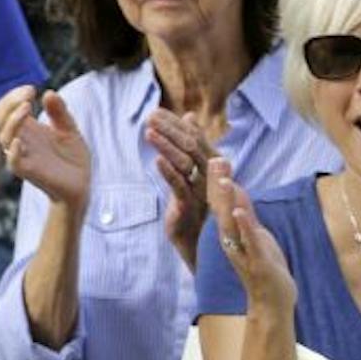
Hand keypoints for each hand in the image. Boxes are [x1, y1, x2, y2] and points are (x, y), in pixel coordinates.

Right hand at [0, 84, 90, 210]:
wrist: (81, 186)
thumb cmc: (72, 158)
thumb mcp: (69, 129)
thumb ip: (59, 112)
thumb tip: (48, 92)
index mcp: (27, 129)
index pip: (7, 108)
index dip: (14, 96)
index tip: (32, 89)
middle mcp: (21, 140)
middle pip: (0, 118)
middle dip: (10, 102)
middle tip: (29, 94)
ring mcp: (23, 155)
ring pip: (4, 136)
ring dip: (13, 120)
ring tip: (27, 108)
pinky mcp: (29, 172)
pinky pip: (13, 162)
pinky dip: (12, 151)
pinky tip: (19, 141)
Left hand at [145, 109, 212, 269]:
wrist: (202, 248)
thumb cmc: (196, 208)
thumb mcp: (192, 175)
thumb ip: (191, 147)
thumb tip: (189, 116)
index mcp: (211, 167)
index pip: (194, 139)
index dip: (176, 124)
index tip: (155, 111)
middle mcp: (211, 176)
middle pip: (191, 147)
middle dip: (171, 130)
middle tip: (150, 116)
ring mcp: (202, 192)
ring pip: (186, 164)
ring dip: (167, 146)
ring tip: (149, 132)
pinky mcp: (191, 208)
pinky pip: (181, 188)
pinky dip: (170, 172)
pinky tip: (157, 160)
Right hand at [207, 157, 294, 309]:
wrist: (271, 304)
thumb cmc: (264, 268)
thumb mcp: (255, 234)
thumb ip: (246, 213)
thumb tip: (237, 189)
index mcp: (230, 233)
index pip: (220, 203)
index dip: (217, 180)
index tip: (215, 156)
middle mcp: (230, 241)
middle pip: (221, 208)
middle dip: (218, 184)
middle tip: (215, 158)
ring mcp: (242, 252)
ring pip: (231, 223)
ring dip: (227, 201)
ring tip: (223, 180)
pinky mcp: (256, 263)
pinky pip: (249, 242)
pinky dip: (244, 226)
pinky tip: (239, 211)